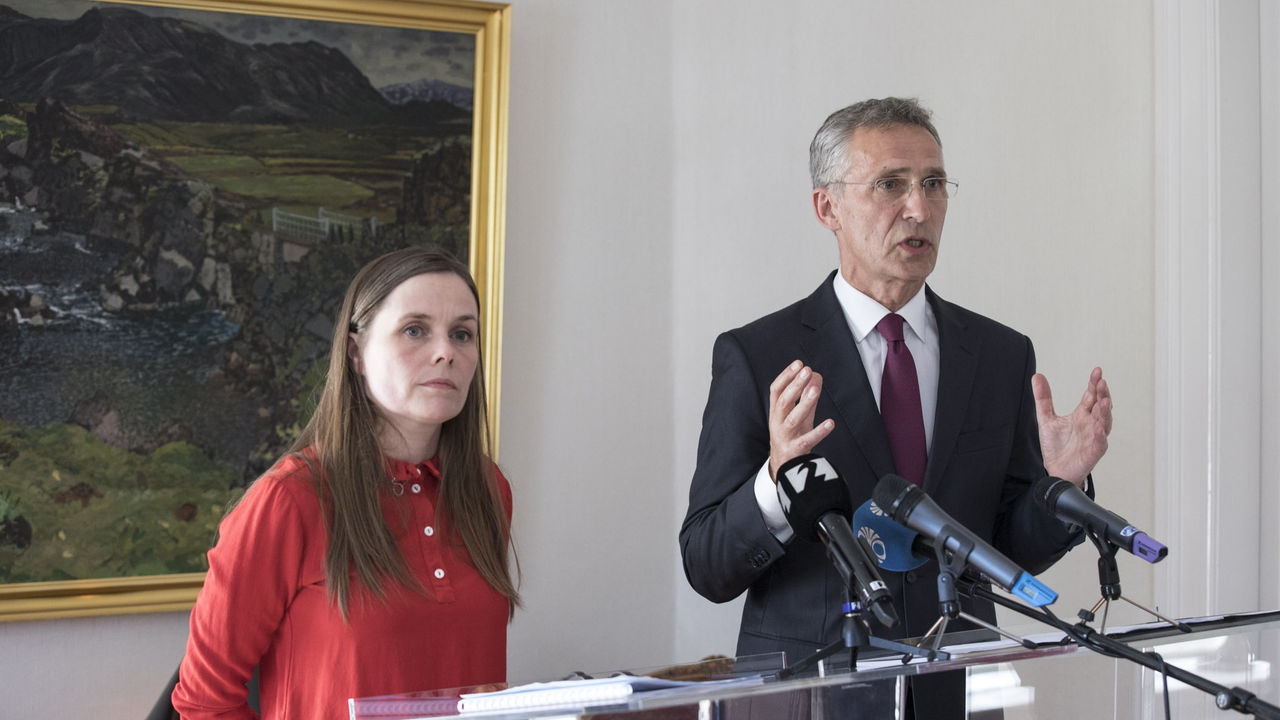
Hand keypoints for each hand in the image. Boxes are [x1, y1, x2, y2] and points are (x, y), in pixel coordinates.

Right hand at [768, 360, 834, 479]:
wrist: (785, 468)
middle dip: (795, 385)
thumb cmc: (792, 436)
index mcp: (776, 412)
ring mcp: (785, 437)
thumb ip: (806, 396)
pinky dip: (819, 432)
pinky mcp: (794, 451)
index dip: (786, 376)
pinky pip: (806, 440)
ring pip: (792, 419)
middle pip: (783, 401)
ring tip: (815, 390)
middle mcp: (777, 423)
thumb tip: (816, 375)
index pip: (776, 390)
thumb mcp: (798, 415)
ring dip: (804, 404)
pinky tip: (830, 423)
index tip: (798, 364)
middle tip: (807, 370)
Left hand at [1033, 367, 1111, 487]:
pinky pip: (1100, 442)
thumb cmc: (1056, 446)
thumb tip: (1038, 376)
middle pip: (1100, 406)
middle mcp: (1091, 424)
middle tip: (1102, 382)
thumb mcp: (1046, 418)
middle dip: (1103, 394)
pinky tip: (1097, 427)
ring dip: (1105, 412)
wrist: (1055, 470)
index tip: (1097, 371)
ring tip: (1104, 401)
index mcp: (1082, 414)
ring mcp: (1094, 437)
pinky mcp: (1093, 452)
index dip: (1094, 384)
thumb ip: (1043, 398)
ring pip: (1104, 422)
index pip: (1091, 396)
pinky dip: (1099, 435)